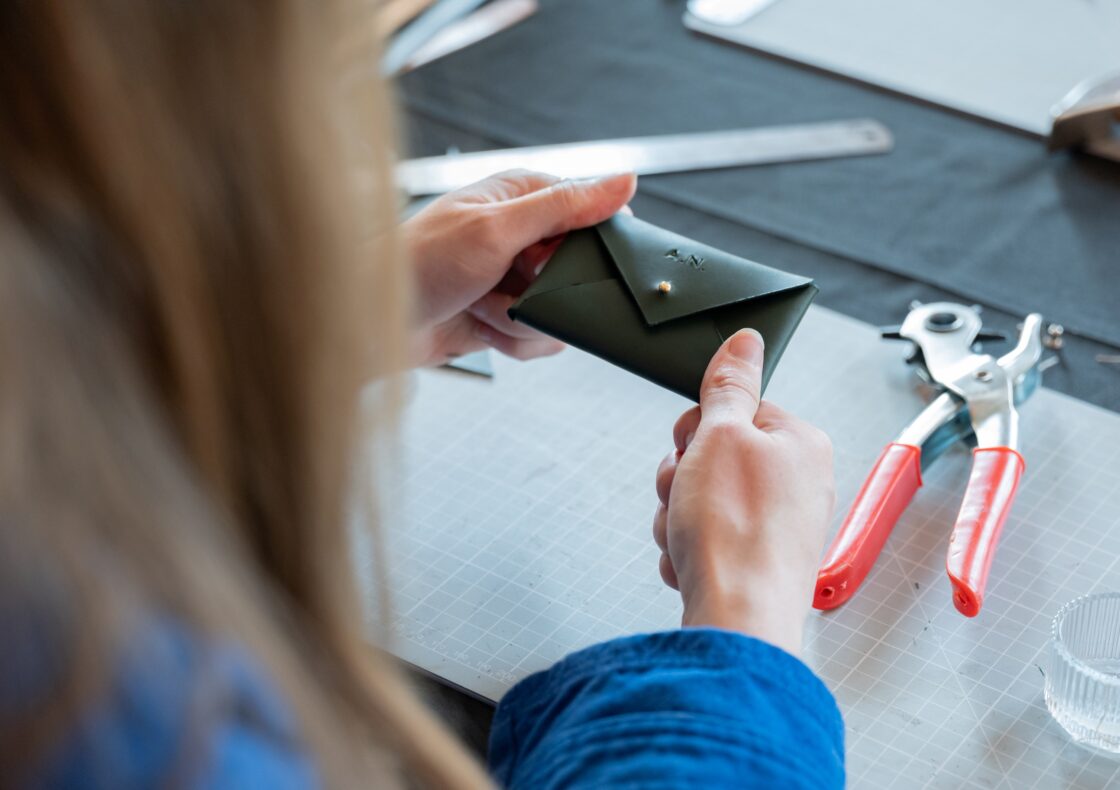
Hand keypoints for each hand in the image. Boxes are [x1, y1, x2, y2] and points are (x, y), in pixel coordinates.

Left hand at [402, 169, 635, 364]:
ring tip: (484, 307)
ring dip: (524, 320)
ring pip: (561, 309)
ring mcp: (512, 279)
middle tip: (516, 286)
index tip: (573, 259)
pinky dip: (511, 341)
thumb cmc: (419, 263)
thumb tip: (625, 180)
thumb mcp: (498, 229)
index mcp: (520, 197)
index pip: (588, 210)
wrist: (373, 322)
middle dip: (551, 291)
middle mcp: (519, 236)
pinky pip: (538, 337)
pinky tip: (479, 327)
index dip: (591, 241)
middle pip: (579, 269)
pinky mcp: (503, 317)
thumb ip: (564, 207)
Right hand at [652, 330, 834, 654]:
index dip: (699, 427)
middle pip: (714, 455)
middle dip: (682, 476)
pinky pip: (705, 540)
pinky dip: (687, 549)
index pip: (736, 409)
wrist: (737, 622)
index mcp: (801, 443)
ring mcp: (777, 528)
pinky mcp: (756, 563)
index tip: (689, 445)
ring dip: (677, 515)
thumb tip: (746, 340)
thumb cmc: (737, 533)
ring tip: (686, 535)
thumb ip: (729, 384)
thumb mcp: (722, 435)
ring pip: (702, 499)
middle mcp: (798, 484)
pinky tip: (692, 563)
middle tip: (684, 494)